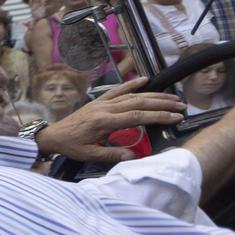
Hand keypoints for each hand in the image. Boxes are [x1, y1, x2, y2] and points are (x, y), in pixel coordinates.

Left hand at [34, 77, 185, 162]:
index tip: (176, 117)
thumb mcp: (90, 155)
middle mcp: (105, 108)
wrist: (53, 135)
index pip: (137, 116)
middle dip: (162, 103)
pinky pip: (117, 89)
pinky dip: (131, 83)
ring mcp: (102, 102)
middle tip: (181, 106)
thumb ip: (112, 155)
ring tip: (171, 96)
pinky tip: (145, 79)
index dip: (158, 116)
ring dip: (153, 94)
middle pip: (139, 102)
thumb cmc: (71, 146)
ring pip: (132, 95)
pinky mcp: (99, 100)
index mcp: (104, 122)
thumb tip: (133, 156)